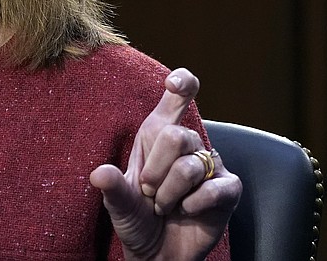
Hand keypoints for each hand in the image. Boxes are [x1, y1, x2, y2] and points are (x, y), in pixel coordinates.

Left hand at [89, 68, 241, 259]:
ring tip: (163, 206)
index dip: (182, 83)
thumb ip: (112, 186)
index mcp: (158, 134)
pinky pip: (214, 189)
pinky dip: (192, 205)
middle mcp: (187, 144)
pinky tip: (185, 212)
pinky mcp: (228, 189)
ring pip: (190, 167)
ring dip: (169, 194)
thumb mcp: (118, 202)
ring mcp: (210, 165)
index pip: (177, 98)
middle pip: (176, 136)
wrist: (156, 252)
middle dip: (155, 171)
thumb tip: (99, 174)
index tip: (174, 83)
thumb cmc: (136, 217)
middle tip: (148, 192)